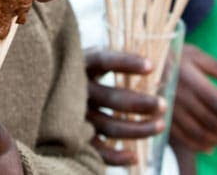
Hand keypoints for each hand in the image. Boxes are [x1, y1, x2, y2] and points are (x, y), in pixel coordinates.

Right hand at [85, 49, 166, 164]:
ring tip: (161, 126)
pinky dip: (115, 157)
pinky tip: (135, 157)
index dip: (127, 63)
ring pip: (108, 126)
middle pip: (110, 98)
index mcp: (82, 64)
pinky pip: (95, 150)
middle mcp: (76, 89)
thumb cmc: (85, 71)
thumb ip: (121, 62)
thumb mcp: (96, 60)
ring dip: (137, 129)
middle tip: (163, 105)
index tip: (152, 66)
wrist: (53, 89)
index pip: (104, 60)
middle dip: (139, 103)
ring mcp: (75, 113)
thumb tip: (157, 66)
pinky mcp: (74, 135)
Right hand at [170, 45, 216, 152]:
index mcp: (190, 79)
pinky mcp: (162, 118)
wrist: (141, 62)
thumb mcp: (194, 53)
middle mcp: (180, 96)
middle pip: (212, 120)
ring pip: (199, 132)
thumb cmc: (173, 54)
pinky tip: (212, 146)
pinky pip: (183, 138)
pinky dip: (200, 146)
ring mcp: (170, 109)